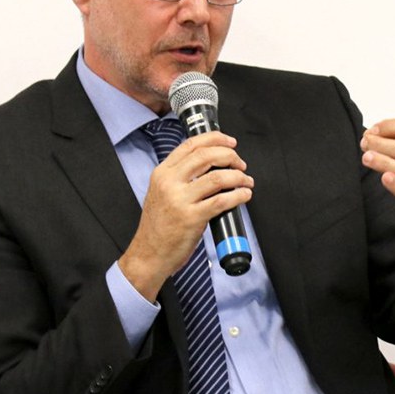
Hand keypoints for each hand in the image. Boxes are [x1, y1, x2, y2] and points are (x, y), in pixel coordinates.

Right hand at [119, 131, 253, 300]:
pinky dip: (238, 196)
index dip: (215, 139)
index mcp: (162, 173)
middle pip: (206, 156)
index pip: (191, 145)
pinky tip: (244, 195)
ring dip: (238, 177)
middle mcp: (169, 183)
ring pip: (217, 177)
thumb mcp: (160, 193)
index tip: (230, 142)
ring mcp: (180, 200)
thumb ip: (178, 177)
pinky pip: (222, 201)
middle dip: (230, 156)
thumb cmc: (157, 227)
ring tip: (246, 181)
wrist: (148, 254)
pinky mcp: (191, 218)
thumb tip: (209, 165)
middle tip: (240, 164)